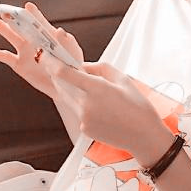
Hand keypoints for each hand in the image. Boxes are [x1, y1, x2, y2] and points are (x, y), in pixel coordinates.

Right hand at [0, 2, 83, 99]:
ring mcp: (26, 52)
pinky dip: (0, 55)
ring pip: (13, 38)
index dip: (34, 14)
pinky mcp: (20, 65)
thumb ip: (67, 41)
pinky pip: (8, 58)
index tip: (27, 6)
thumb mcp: (73, 52)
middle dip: (14, 18)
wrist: (66, 83)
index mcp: (48, 35)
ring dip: (4, 30)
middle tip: (5, 10)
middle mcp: (34, 41)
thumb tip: (60, 31)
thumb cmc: (72, 64)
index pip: (40, 22)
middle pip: (23, 27)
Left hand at [52, 62, 173, 164]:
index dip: (52, 63)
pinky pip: (76, 110)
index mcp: (97, 89)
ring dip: (68, 87)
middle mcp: (86, 105)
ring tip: (81, 82)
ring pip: (67, 97)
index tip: (46, 56)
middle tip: (59, 64)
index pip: (65, 73)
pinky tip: (95, 102)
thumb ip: (99, 68)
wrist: (144, 135)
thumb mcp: (122, 78)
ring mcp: (83, 119)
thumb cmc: (137, 106)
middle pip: (61, 85)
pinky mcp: (84, 129)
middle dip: (57, 74)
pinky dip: (79, 102)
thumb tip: (82, 67)